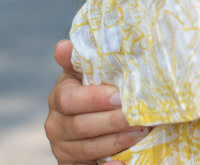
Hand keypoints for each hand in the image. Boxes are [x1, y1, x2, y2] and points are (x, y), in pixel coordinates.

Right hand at [45, 40, 141, 164]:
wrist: (90, 116)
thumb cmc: (94, 87)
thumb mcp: (85, 71)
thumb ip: (78, 59)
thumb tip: (63, 45)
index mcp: (59, 97)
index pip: (70, 100)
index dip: (95, 99)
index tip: (120, 96)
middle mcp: (55, 125)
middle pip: (82, 126)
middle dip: (114, 121)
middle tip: (141, 116)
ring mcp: (63, 148)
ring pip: (89, 148)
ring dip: (118, 141)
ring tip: (143, 131)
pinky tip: (124, 162)